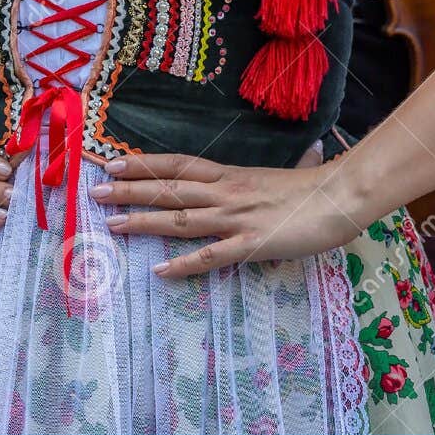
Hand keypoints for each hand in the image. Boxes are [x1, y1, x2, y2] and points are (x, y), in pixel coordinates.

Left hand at [93, 149, 363, 277]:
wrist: (340, 196)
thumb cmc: (311, 188)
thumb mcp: (272, 179)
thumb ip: (249, 185)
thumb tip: (238, 187)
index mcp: (231, 175)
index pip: (180, 164)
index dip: (145, 164)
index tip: (113, 162)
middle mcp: (227, 193)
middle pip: (170, 189)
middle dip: (131, 190)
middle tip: (95, 190)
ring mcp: (236, 218)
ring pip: (181, 219)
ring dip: (144, 222)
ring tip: (111, 224)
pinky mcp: (250, 243)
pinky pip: (211, 256)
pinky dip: (184, 264)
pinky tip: (160, 271)